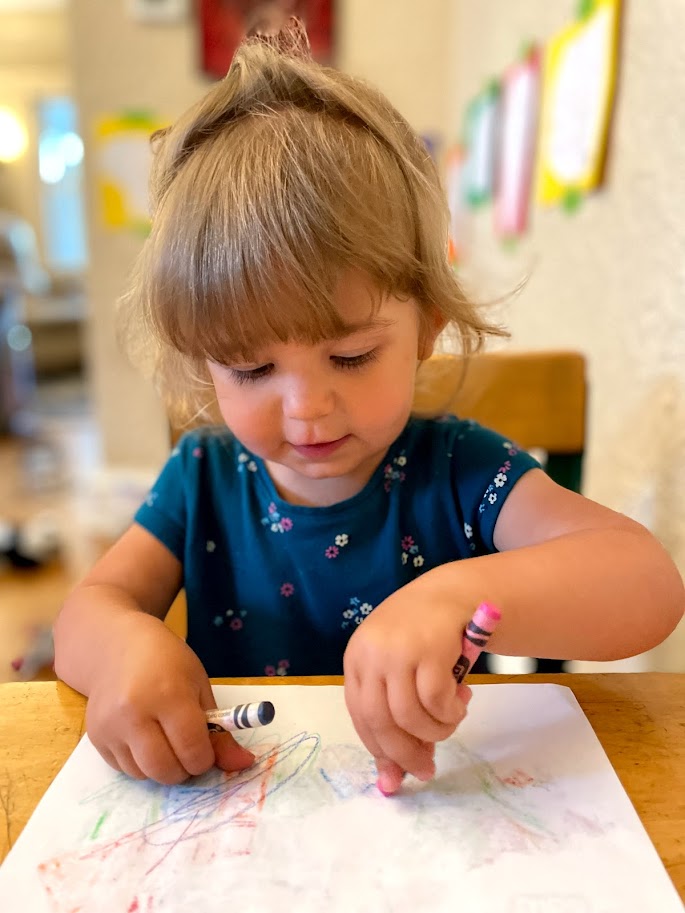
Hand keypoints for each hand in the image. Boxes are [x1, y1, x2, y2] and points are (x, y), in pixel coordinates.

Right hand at [85, 613, 254, 783]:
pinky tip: (144, 737)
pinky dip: (140, 764)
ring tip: (165, 740)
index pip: (193, 750)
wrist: (116, 645)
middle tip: (188, 750)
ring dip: (161, 768)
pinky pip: (124, 769)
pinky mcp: (95, 737)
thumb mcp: (200, 686)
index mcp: (169, 695)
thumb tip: (243, 764)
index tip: (207, 748)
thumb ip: (220, 730)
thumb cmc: (166, 661)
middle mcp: (134, 713)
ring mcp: (110, 727)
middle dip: (184, 769)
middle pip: (165, 770)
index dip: (206, 757)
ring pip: (143, 775)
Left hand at [343, 578, 473, 794]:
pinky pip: (436, 700)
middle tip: (426, 770)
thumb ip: (394, 717)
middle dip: (405, 753)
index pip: (359, 716)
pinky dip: (449, 713)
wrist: (451, 593)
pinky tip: (460, 703)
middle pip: (380, 721)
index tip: (398, 775)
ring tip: (451, 723)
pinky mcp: (428, 649)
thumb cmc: (422, 636)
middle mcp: (371, 654)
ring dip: (435, 732)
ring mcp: (398, 651)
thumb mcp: (398, 669)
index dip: (379, 749)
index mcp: (356, 659)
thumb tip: (391, 782)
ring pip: (409, 716)